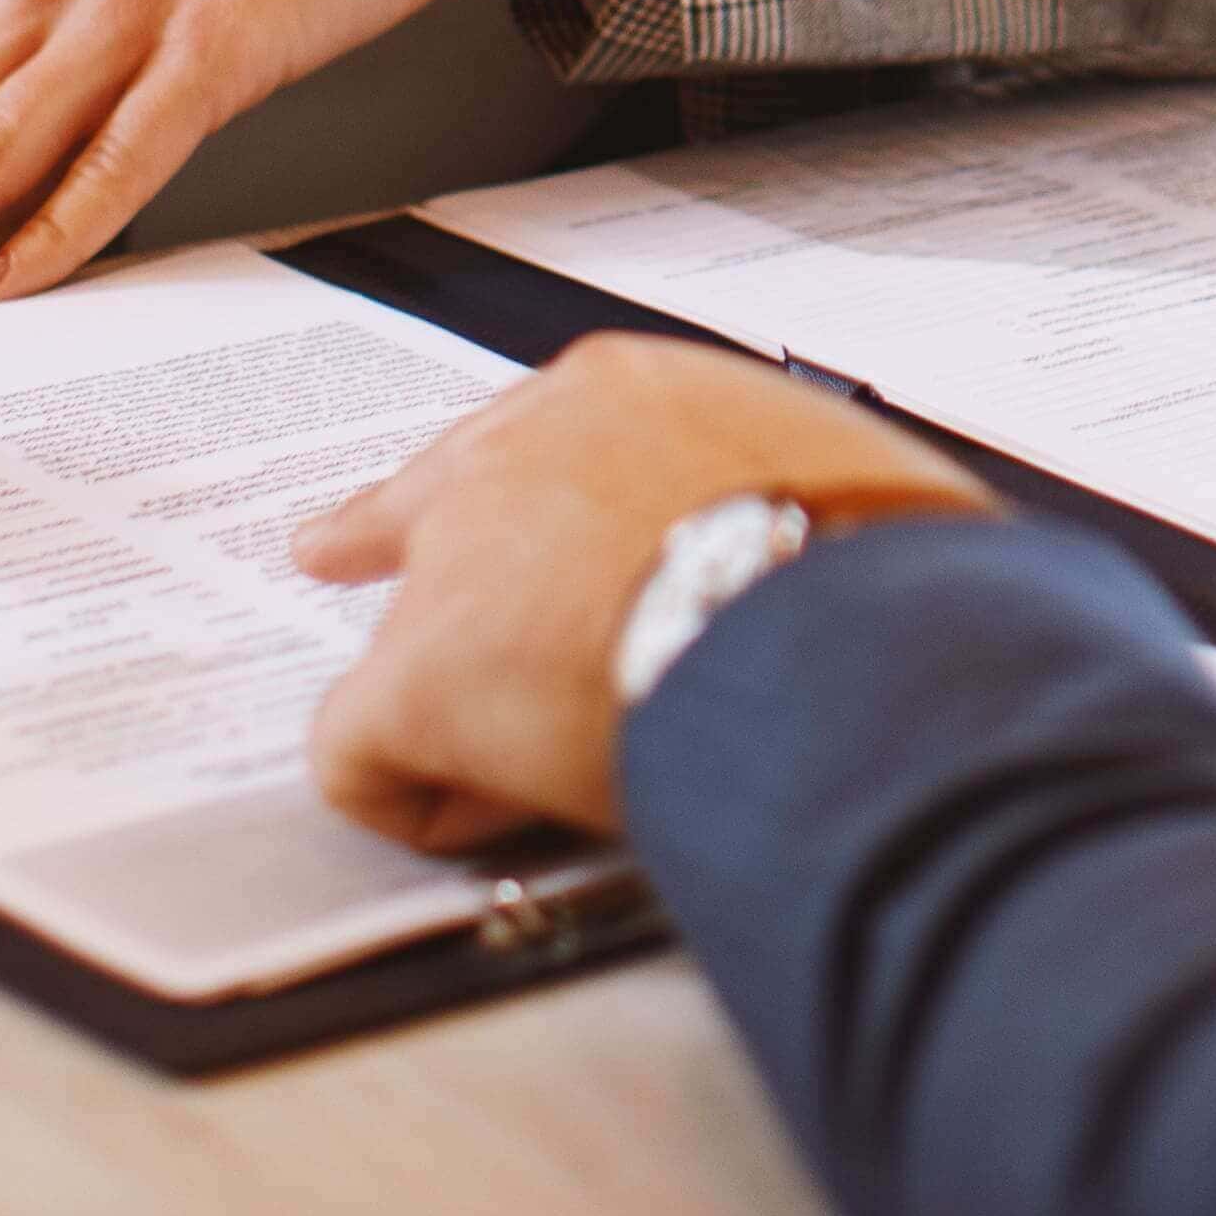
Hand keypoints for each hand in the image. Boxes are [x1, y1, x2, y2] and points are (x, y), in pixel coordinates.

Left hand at [291, 338, 992, 847]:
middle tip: (331, 548)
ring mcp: (460, 560)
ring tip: (568, 771)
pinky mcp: (419, 674)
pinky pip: (361, 755)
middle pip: (432, 505)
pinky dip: (417, 800)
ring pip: (421, 646)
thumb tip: (833, 560)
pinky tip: (489, 820)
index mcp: (633, 395)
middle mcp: (526, 452)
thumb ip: (788, 502)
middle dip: (387, 538)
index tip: (465, 491)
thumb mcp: (846, 484)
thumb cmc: (884, 572)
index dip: (498, 478)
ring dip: (476, 709)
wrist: (848, 635)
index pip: (533, 430)